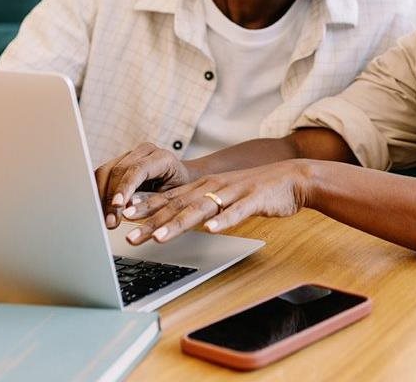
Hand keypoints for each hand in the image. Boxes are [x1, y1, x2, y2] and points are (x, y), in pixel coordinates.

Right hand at [94, 143, 197, 228]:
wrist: (182, 179)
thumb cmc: (180, 188)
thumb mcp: (171, 197)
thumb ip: (151, 201)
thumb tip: (128, 208)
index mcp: (162, 157)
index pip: (137, 169)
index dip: (124, 187)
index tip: (117, 205)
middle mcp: (145, 152)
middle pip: (118, 170)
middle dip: (110, 197)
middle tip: (110, 220)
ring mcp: (130, 154)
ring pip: (106, 171)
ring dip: (101, 195)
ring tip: (105, 218)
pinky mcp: (120, 161)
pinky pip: (103, 174)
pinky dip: (100, 191)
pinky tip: (101, 207)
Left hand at [118, 161, 309, 244]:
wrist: (292, 179)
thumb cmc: (254, 191)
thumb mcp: (221, 196)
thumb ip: (198, 205)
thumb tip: (170, 219)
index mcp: (203, 187)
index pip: (169, 198)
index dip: (145, 208)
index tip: (123, 217)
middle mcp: (213, 187)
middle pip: (178, 205)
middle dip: (152, 220)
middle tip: (129, 233)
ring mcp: (233, 193)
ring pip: (201, 209)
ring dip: (179, 223)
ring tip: (160, 237)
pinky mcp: (253, 200)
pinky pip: (237, 212)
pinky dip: (223, 221)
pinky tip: (211, 229)